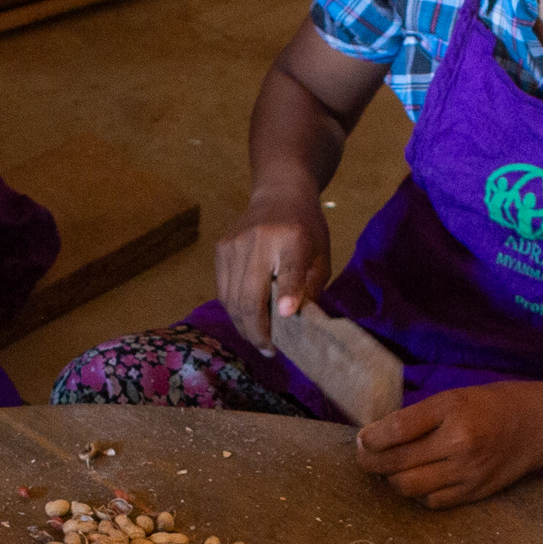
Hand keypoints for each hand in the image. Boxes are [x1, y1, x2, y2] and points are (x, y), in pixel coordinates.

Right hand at [216, 189, 332, 341]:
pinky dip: (234, 311)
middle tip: (269, 350)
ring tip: (259, 341)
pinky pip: (224, 290)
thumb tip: (299, 324)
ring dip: (244, 326)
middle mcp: (259, 239)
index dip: (287, 293)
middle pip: (251, 295)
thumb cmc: (306, 229)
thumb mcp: (321, 254)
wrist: (279, 193)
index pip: (288, 269)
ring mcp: (235, 244)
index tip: (286, 316)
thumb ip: (312, 286)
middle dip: (258, 330)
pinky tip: (247, 322)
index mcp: (293, 238)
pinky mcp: (221, 249)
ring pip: (232, 299)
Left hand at [356, 382, 542, 510]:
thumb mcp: (454, 397)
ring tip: (389, 469)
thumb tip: (376, 435)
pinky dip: (418, 493)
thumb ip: (418, 416)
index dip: (371, 438)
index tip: (362, 439)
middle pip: (398, 463)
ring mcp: (468, 472)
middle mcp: (459, 443)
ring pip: (410, 487)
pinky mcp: (475, 492)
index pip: (397, 429)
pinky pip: (432, 501)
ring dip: (392, 480)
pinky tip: (417, 479)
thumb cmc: (492, 405)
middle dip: (372, 462)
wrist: (540, 424)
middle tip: (364, 457)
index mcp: (452, 410)